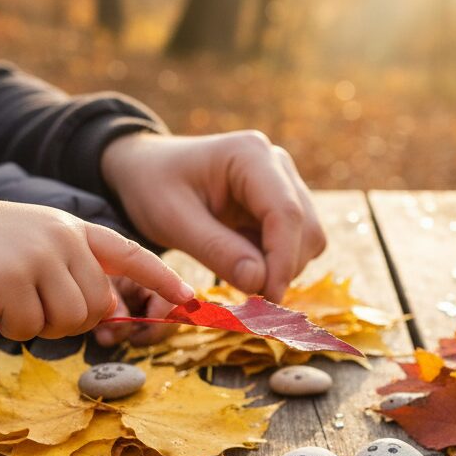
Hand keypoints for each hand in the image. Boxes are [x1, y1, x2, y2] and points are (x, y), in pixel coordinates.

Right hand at [0, 188, 193, 340]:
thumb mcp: (39, 244)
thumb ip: (75, 270)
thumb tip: (107, 312)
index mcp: (76, 229)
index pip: (131, 255)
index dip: (163, 279)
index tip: (192, 300)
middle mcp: (64, 237)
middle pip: (97, 307)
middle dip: (68, 320)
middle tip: (32, 302)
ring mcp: (38, 255)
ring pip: (68, 321)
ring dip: (39, 325)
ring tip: (11, 298)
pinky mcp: (10, 277)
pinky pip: (31, 329)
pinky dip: (11, 328)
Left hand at [101, 131, 326, 300]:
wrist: (147, 172)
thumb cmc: (154, 187)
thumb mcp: (173, 220)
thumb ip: (216, 250)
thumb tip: (260, 282)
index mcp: (250, 155)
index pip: (285, 213)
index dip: (282, 260)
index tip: (268, 298)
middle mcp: (277, 165)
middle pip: (305, 228)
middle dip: (283, 268)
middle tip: (249, 299)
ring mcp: (284, 185)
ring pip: (308, 239)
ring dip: (281, 268)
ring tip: (238, 275)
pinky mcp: (282, 207)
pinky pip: (296, 244)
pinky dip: (276, 264)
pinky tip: (244, 264)